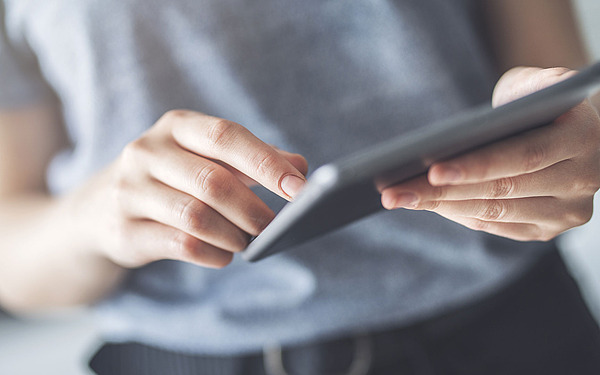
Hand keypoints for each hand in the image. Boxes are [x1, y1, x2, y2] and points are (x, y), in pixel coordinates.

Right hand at [70, 110, 306, 268]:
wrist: (97, 210)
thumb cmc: (168, 178)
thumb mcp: (205, 157)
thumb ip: (251, 160)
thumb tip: (300, 167)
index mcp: (175, 126)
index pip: (226, 136)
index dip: (267, 163)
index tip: (300, 187)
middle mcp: (146, 152)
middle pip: (213, 181)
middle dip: (253, 209)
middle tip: (274, 226)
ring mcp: (129, 191)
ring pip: (196, 216)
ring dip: (233, 234)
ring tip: (247, 241)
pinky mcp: (123, 231)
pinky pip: (180, 244)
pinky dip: (213, 253)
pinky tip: (224, 255)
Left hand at [381, 67, 599, 240]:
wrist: (572, 128)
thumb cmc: (541, 102)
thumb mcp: (536, 82)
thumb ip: (519, 92)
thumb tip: (471, 130)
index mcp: (584, 136)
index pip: (524, 156)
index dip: (477, 166)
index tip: (433, 170)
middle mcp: (585, 179)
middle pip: (502, 191)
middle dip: (442, 193)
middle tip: (395, 192)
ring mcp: (568, 211)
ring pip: (494, 213)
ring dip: (442, 207)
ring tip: (400, 198)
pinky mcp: (547, 229)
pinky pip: (495, 227)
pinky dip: (458, 214)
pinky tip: (428, 205)